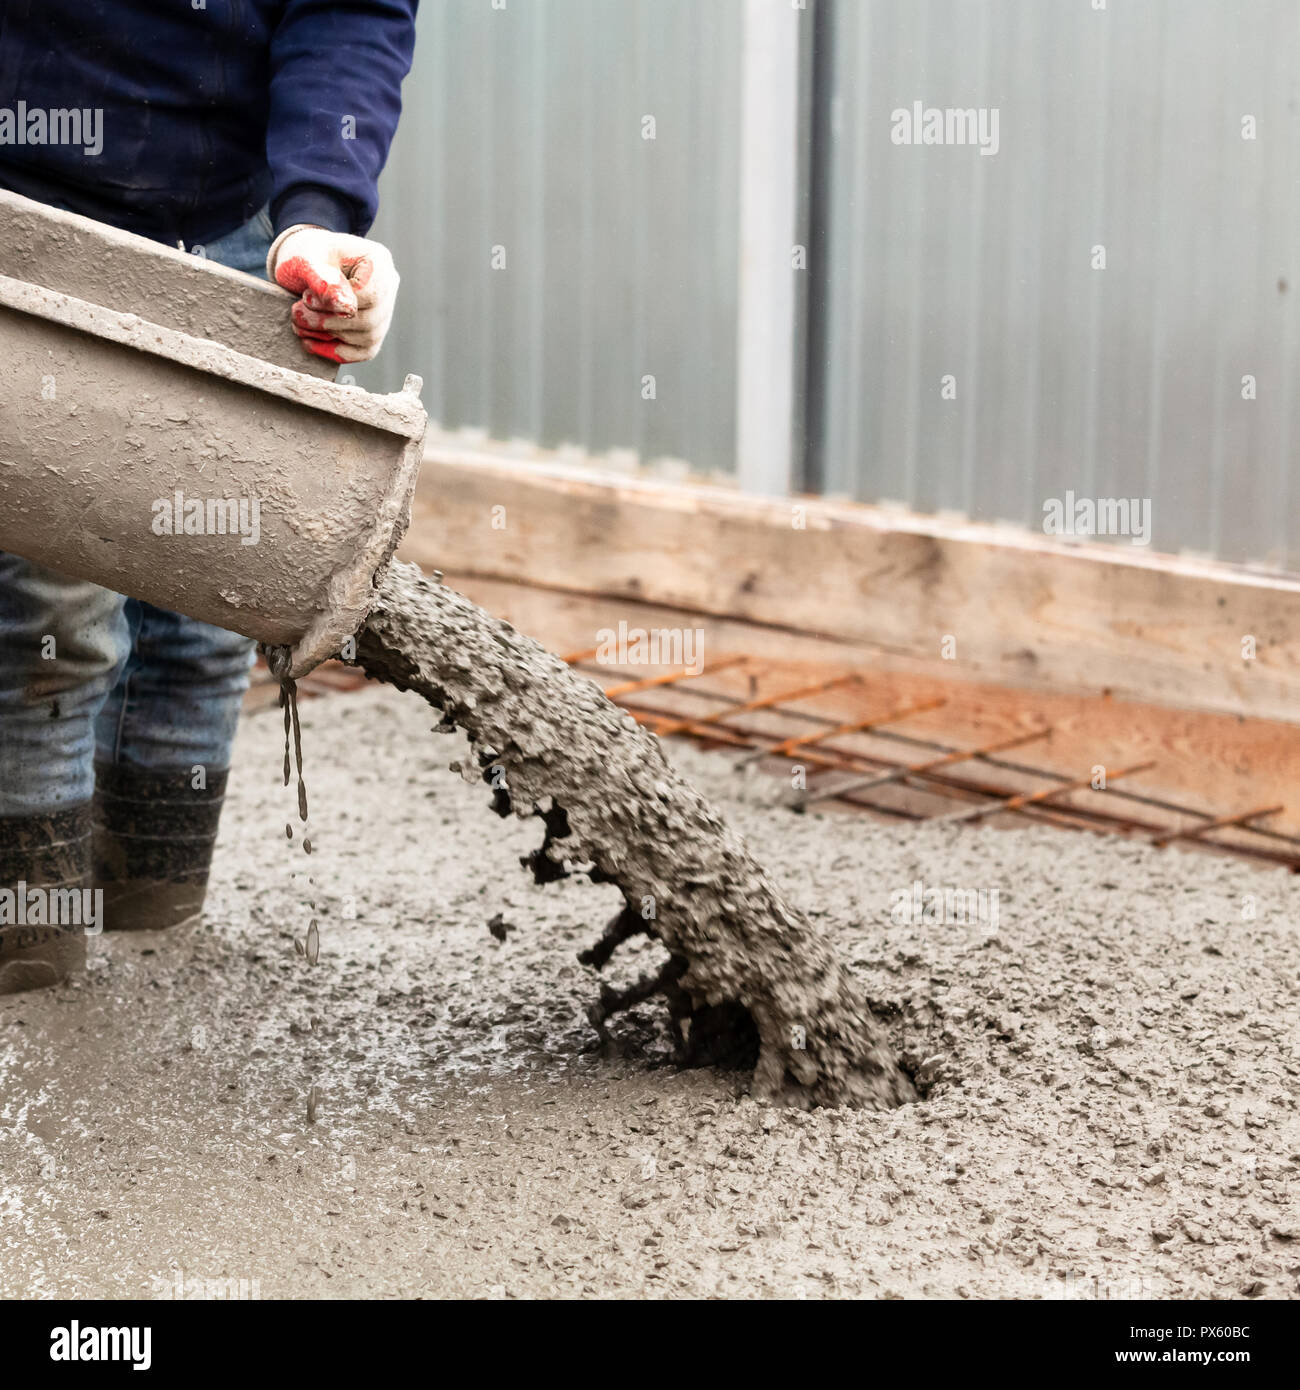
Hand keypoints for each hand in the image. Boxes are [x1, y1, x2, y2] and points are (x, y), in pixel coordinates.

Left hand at [269, 226, 398, 363]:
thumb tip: (345, 304)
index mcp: (377, 261)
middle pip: (369, 320)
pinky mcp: (374, 331)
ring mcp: (384, 311)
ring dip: (328, 337)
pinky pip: (364, 351)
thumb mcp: (305, 257)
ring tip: (300, 324)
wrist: (304, 264)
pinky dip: (335, 352)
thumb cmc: (306, 255)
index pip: (370, 296)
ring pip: (367, 338)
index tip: (306, 297)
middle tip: (297, 314)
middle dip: (329, 323)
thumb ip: (321, 277)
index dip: (337, 304)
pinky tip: (310, 342)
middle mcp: (388, 286)